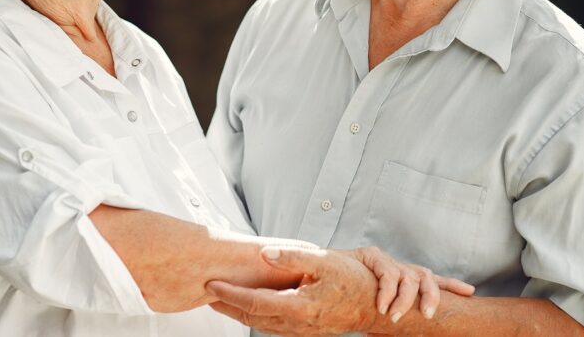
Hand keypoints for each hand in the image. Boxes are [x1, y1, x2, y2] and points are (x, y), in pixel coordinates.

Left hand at [206, 246, 474, 335]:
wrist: (377, 306)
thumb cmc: (354, 280)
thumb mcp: (325, 261)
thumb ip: (292, 258)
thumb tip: (264, 255)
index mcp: (299, 307)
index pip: (255, 302)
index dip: (231, 294)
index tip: (211, 284)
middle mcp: (298, 324)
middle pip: (253, 317)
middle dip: (227, 306)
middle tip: (205, 293)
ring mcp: (302, 330)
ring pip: (262, 324)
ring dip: (239, 313)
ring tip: (219, 301)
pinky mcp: (306, 330)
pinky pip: (273, 326)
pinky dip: (255, 317)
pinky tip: (249, 308)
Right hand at [349, 246, 474, 322]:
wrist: (321, 273)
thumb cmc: (350, 294)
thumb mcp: (377, 304)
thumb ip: (392, 310)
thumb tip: (404, 329)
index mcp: (405, 278)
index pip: (433, 280)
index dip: (452, 285)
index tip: (470, 292)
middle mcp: (399, 267)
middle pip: (427, 277)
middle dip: (433, 297)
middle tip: (429, 315)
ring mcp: (386, 260)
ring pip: (409, 277)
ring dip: (404, 300)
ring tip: (394, 317)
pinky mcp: (371, 254)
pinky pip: (387, 273)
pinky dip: (386, 292)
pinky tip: (381, 306)